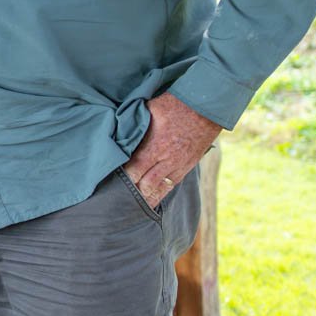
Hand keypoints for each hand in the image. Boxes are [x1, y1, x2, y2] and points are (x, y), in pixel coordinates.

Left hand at [124, 93, 222, 209]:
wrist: (207, 108)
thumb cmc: (176, 105)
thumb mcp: (150, 109)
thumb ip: (136, 124)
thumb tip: (119, 132)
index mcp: (155, 146)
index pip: (134, 170)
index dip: (121, 179)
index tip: (109, 183)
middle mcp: (166, 160)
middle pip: (145, 185)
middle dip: (130, 193)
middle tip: (115, 200)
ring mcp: (178, 166)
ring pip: (158, 189)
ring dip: (144, 199)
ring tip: (130, 210)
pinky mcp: (186, 167)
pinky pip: (171, 186)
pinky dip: (159, 195)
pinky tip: (150, 203)